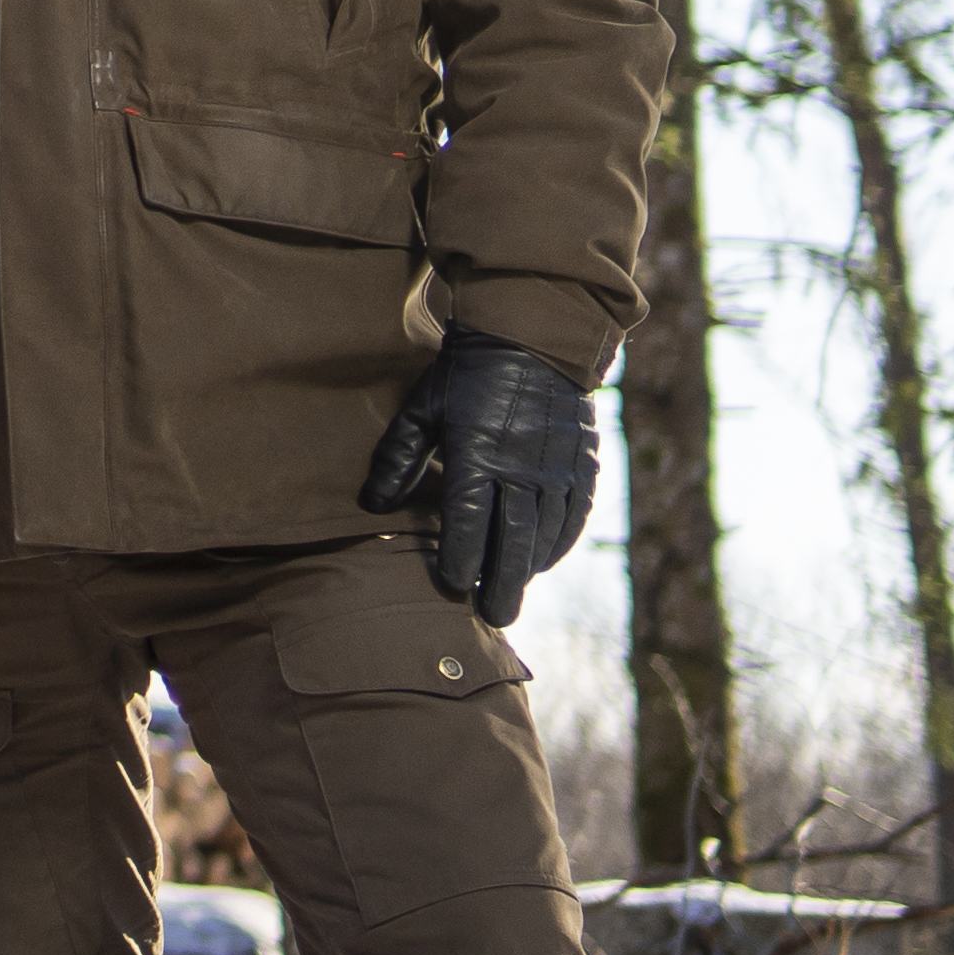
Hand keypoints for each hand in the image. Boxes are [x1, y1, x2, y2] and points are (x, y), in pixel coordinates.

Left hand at [356, 337, 597, 622]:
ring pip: (547, 533)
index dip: (461, 557)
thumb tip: (371, 504)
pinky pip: (575, 514)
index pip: (468, 521)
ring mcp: (558, 468)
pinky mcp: (582, 463)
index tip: (452, 584)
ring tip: (512, 595)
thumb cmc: (467, 374)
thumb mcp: (422, 409)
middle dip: (502, 582)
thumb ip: (398, 458)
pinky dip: (560, 543)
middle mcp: (523, 468)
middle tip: (494, 617)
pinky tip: (544, 561)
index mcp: (479, 454)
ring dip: (530, 568)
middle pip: (513, 539)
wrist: (533, 337)